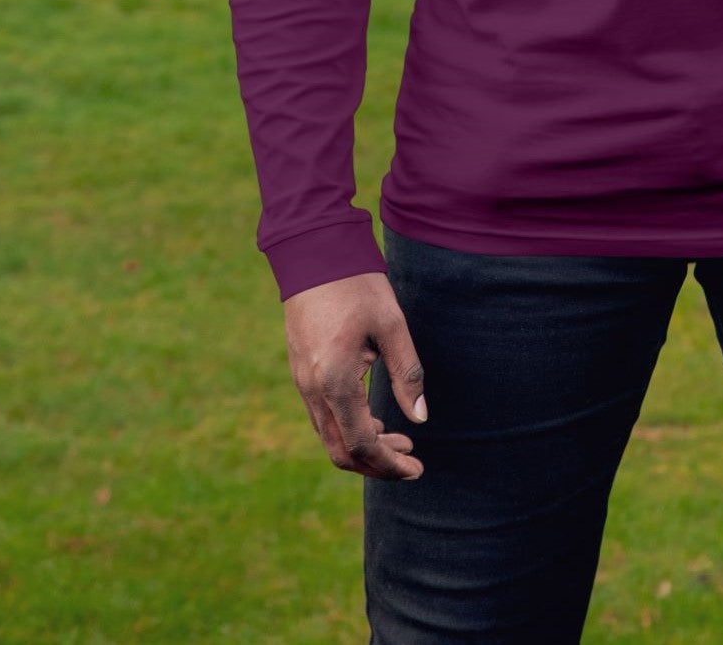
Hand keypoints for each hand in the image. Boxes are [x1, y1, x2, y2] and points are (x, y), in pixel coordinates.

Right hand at [284, 270, 428, 479]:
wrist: (313, 254)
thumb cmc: (356, 285)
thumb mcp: (391, 324)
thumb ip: (407, 373)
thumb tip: (421, 418)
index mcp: (335, 380)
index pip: (361, 444)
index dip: (390, 464)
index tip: (417, 468)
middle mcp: (312, 389)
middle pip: (341, 451)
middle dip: (377, 463)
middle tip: (412, 459)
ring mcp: (302, 383)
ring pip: (330, 436)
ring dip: (364, 446)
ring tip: (401, 439)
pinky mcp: (301, 372)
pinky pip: (323, 417)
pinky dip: (349, 428)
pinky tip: (374, 417)